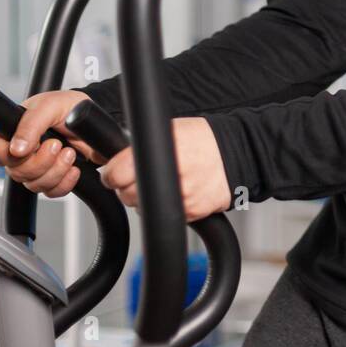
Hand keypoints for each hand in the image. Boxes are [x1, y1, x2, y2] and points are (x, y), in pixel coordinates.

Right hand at [0, 89, 93, 198]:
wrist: (94, 118)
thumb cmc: (68, 106)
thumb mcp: (49, 107)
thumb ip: (30, 125)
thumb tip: (16, 149)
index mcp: (12, 132)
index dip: (10, 156)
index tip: (32, 147)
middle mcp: (22, 152)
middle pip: (17, 173)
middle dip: (41, 162)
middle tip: (57, 144)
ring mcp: (37, 167)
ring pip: (35, 185)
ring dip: (56, 171)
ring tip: (70, 152)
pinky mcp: (54, 177)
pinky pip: (52, 191)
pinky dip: (65, 182)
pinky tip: (74, 168)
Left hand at [100, 117, 231, 221]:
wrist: (238, 153)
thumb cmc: (204, 139)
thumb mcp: (170, 130)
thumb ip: (140, 144)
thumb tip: (108, 153)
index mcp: (160, 152)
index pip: (115, 174)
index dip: (111, 174)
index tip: (114, 173)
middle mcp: (170, 175)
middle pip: (126, 194)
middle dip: (128, 187)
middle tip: (142, 176)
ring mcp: (180, 197)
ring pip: (143, 208)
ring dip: (146, 199)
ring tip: (166, 182)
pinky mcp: (191, 212)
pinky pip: (164, 215)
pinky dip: (166, 206)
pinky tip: (178, 190)